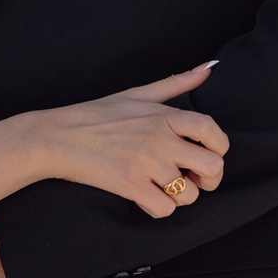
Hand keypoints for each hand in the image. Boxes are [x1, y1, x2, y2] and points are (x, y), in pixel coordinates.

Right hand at [32, 62, 228, 218]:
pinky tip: (148, 197)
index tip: (210, 154)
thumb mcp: (138, 93)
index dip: (220, 146)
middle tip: (194, 179)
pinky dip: (160, 208)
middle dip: (210, 178)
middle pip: (212, 166)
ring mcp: (145, 163)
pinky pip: (164, 209)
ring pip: (189, 194)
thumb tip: (209, 68)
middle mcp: (159, 138)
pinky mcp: (129, 185)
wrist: (57, 137)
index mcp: (163, 115)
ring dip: (182, 196)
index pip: (212, 130)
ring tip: (165, 187)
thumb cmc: (97, 114)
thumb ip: (176, 83)